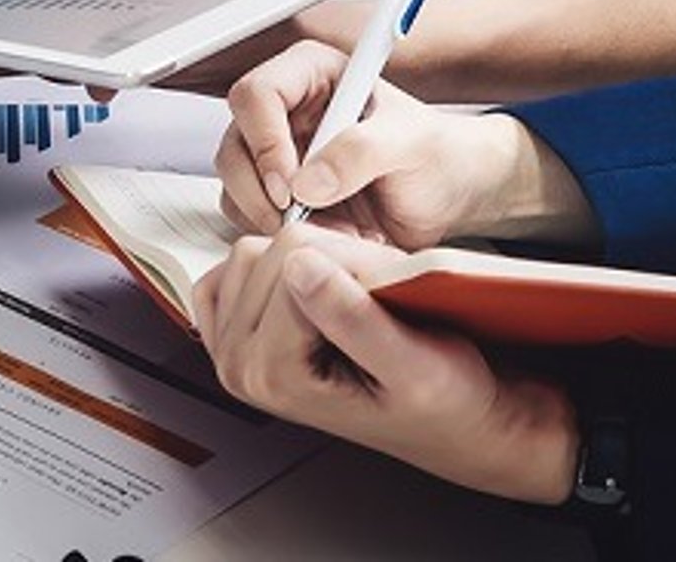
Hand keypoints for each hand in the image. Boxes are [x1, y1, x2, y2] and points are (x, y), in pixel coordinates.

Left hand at [193, 224, 577, 503]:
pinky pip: (235, 269)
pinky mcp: (233, 332)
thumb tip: (299, 265)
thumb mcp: (414, 365)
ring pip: (249, 253)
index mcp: (274, 375)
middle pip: (264, 253)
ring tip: (347, 297)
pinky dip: (275, 267)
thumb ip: (354, 318)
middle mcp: (240, 366)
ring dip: (304, 260)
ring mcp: (231, 350)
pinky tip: (312, 293)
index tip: (385, 291)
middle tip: (371, 296)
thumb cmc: (440, 400)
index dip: (352, 260)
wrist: (444, 421)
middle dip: (327, 259)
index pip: (294, 260)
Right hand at [216, 40, 524, 241]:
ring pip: (233, 184)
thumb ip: (362, 151)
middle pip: (234, 144)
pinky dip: (279, 235)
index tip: (290, 184)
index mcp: (311, 75)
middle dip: (259, 189)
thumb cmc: (437, 154)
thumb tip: (307, 182)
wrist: (450, 196)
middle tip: (297, 217)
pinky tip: (327, 237)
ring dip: (271, 217)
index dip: (265, 140)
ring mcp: (277, 155)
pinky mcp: (277, 195)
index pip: (256, 94)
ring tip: (331, 230)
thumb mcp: (411, 143)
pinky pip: (249, 216)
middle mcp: (285, 112)